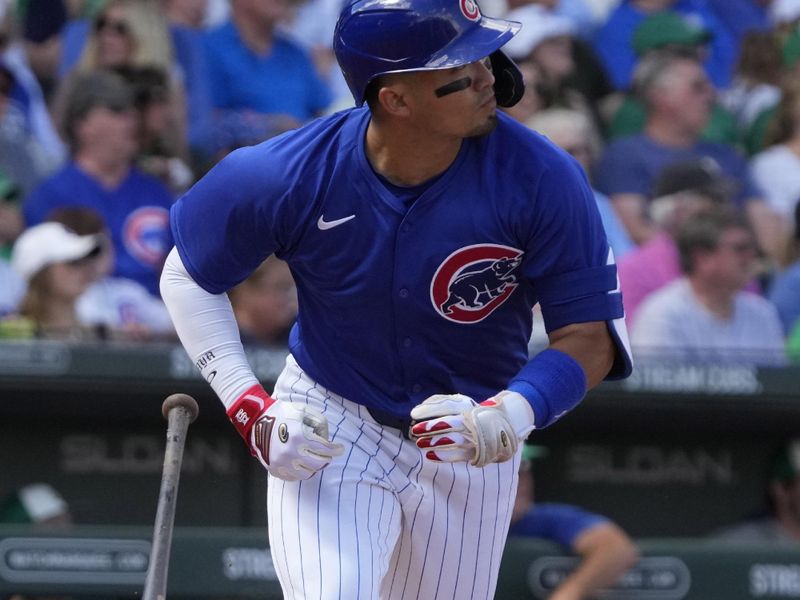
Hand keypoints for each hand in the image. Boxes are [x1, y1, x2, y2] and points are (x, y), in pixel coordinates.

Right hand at [227, 385, 343, 480]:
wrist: (257, 419)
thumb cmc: (284, 413)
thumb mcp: (304, 410)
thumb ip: (320, 423)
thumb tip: (326, 440)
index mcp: (299, 437)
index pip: (325, 450)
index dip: (336, 450)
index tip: (340, 449)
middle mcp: (290, 453)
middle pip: (318, 464)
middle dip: (326, 458)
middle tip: (327, 453)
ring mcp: (281, 463)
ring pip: (307, 474)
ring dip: (314, 466)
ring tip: (314, 458)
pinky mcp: (274, 469)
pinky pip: (293, 477)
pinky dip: (300, 471)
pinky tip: (301, 462)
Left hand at [410, 391, 534, 466]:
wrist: (509, 425)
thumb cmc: (476, 412)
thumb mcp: (462, 404)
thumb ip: (440, 403)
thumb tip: (418, 409)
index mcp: (469, 407)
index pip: (448, 406)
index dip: (430, 409)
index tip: (413, 414)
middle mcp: (473, 421)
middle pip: (451, 423)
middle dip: (431, 427)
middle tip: (415, 429)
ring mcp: (477, 437)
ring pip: (455, 439)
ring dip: (436, 442)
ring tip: (420, 444)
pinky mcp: (479, 452)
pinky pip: (460, 455)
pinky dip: (445, 456)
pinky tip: (429, 455)